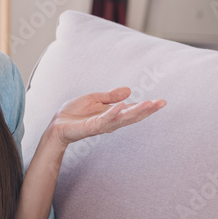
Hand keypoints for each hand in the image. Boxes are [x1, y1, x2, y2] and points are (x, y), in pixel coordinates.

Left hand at [49, 87, 164, 146]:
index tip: (161, 102)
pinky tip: (122, 107)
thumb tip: (129, 91)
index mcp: (112, 114)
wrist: (56, 125)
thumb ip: (110, 96)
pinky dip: (113, 113)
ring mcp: (101, 125)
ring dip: (135, 111)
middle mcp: (110, 122)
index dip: (146, 107)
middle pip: (132, 116)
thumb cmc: (74, 113)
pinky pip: (104, 120)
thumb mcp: (94, 99)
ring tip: (148, 104)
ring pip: (122, 119)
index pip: (132, 110)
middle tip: (161, 103)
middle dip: (147, 110)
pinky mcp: (91, 127)